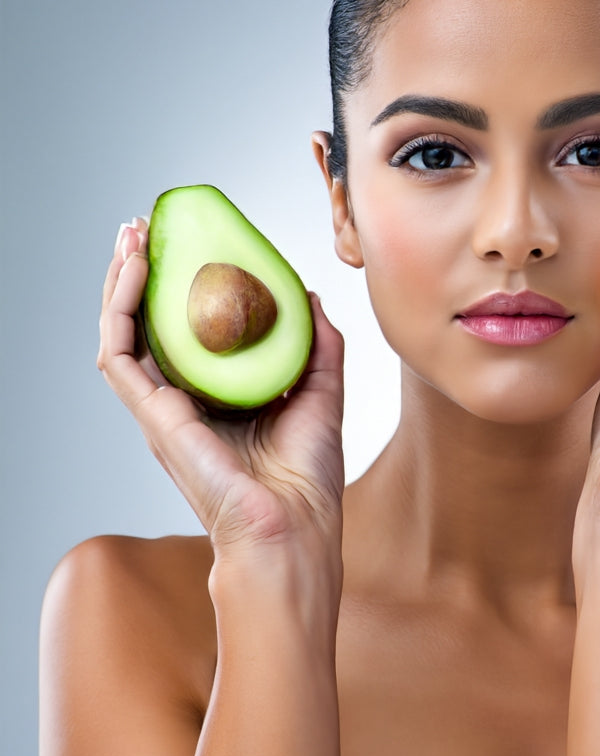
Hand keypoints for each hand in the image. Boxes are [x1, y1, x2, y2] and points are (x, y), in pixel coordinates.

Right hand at [97, 219, 346, 557]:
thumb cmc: (307, 478)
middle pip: (150, 324)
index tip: (191, 242)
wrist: (294, 529)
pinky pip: (120, 354)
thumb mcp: (323, 393)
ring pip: (124, 333)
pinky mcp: (154, 416)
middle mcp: (183, 398)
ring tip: (131, 236)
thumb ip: (318, 344)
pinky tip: (137, 271)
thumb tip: (308, 295)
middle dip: (142, 273)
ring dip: (121, 281)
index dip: (183, 285)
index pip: (189, 329)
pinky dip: (121, 310)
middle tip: (147, 227)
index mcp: (219, 394)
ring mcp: (163, 408)